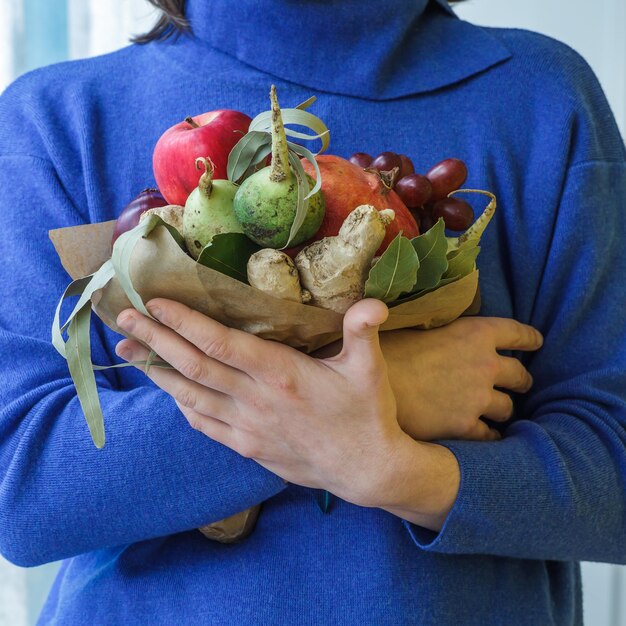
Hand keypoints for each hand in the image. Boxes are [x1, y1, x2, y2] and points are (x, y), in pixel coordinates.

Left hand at [115, 298, 410, 508]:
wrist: (365, 470)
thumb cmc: (367, 415)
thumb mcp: (369, 369)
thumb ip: (363, 331)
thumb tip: (373, 302)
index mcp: (280, 374)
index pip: (221, 345)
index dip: (185, 323)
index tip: (156, 303)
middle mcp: (255, 400)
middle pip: (194, 367)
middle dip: (155, 340)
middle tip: (122, 319)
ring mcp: (247, 427)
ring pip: (191, 396)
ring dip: (157, 372)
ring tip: (129, 351)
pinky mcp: (247, 447)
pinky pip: (204, 424)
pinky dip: (181, 405)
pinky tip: (168, 392)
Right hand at [381, 317, 541, 440]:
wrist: (369, 389)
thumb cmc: (385, 351)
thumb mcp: (419, 327)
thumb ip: (444, 332)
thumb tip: (446, 332)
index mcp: (474, 333)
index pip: (516, 333)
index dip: (529, 338)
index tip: (536, 342)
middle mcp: (485, 366)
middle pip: (519, 375)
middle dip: (521, 380)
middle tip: (518, 384)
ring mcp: (478, 399)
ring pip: (507, 408)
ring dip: (503, 410)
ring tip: (496, 414)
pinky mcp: (466, 427)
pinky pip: (490, 436)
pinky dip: (488, 435)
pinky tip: (482, 436)